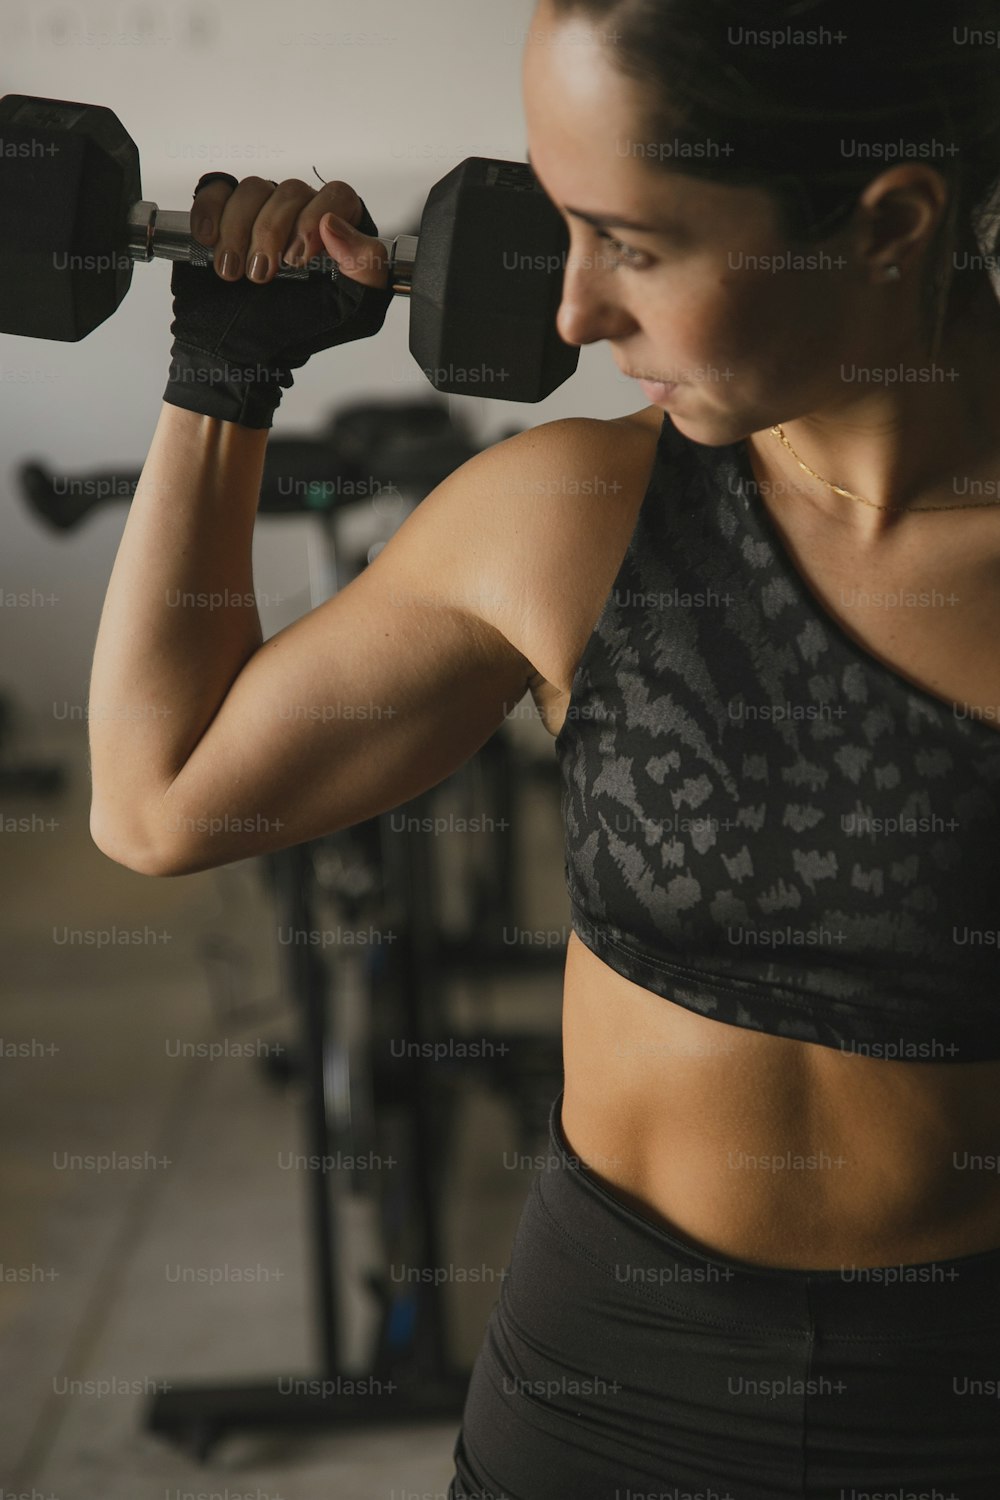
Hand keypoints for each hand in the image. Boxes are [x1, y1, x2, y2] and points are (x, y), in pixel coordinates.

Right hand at [162, 174, 394, 428]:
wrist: (241, 352)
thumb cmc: (295, 331)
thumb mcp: (351, 312)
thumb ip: (365, 267)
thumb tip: (336, 225)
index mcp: (339, 234)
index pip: (337, 196)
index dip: (315, 218)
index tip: (298, 257)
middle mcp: (301, 216)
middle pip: (291, 191)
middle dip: (272, 234)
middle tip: (264, 275)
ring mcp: (261, 211)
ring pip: (253, 189)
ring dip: (238, 232)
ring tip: (234, 273)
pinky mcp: (223, 212)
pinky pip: (216, 189)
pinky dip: (210, 213)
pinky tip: (209, 242)